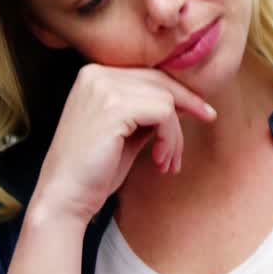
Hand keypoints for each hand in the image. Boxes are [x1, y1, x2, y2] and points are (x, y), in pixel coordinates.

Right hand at [25, 64, 216, 225]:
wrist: (64, 199)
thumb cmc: (95, 170)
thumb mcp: (127, 131)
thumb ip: (148, 110)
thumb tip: (185, 99)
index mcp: (94, 75)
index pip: (150, 75)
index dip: (180, 93)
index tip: (203, 110)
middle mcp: (96, 74)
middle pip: (161, 81)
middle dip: (188, 105)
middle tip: (208, 121)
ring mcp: (103, 88)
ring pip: (166, 99)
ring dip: (175, 134)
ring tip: (167, 161)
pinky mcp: (115, 107)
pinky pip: (164, 113)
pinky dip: (170, 138)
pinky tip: (159, 160)